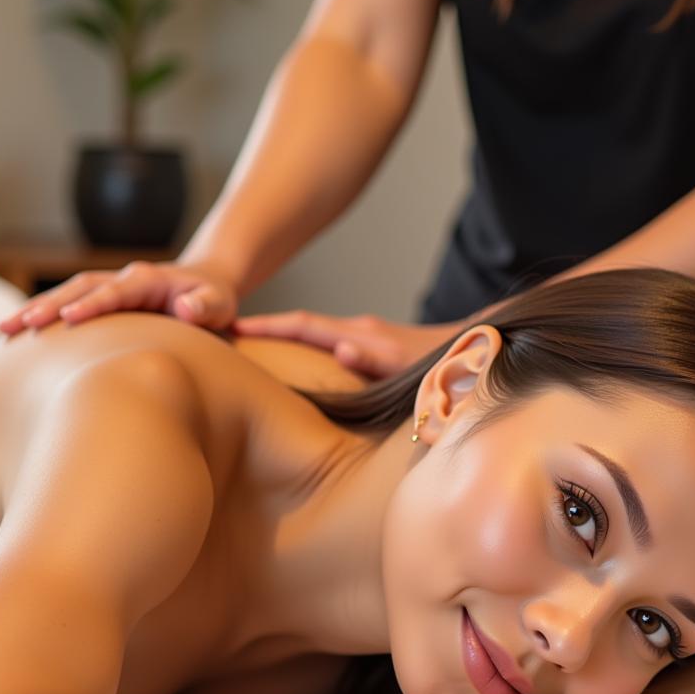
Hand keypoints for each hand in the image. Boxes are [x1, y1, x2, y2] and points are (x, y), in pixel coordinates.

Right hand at [0, 260, 238, 334]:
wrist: (207, 285)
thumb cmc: (215, 299)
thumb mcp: (219, 303)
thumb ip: (205, 306)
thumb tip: (183, 308)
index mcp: (146, 280)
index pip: (114, 293)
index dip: (91, 305)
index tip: (67, 318)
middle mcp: (123, 280)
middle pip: (78, 289)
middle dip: (47, 306)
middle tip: (17, 326)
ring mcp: (111, 288)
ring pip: (66, 294)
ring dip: (36, 310)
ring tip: (5, 330)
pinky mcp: (104, 300)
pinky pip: (70, 305)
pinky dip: (45, 316)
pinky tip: (21, 335)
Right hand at [232, 310, 459, 377]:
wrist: (479, 347)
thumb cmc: (448, 367)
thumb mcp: (414, 368)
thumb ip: (379, 360)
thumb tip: (341, 347)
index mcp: (363, 338)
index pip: (304, 327)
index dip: (267, 327)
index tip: (228, 326)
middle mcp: (359, 332)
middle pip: (300, 325)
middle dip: (260, 328)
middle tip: (215, 335)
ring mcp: (365, 336)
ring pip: (312, 332)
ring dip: (280, 336)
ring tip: (241, 347)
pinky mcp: (371, 344)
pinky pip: (327, 340)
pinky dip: (303, 343)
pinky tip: (288, 358)